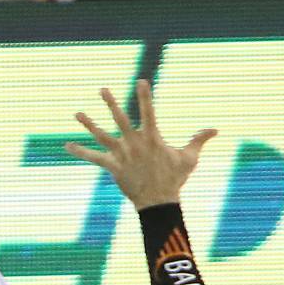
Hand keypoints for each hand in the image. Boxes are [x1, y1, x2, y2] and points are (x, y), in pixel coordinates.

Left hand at [65, 80, 217, 210]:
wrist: (159, 203)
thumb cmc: (175, 180)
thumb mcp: (190, 158)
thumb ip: (199, 140)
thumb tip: (216, 129)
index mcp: (152, 138)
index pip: (149, 112)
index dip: (145, 96)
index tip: (140, 81)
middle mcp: (135, 144)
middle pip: (120, 120)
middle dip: (112, 104)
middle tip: (103, 89)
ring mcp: (122, 155)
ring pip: (102, 136)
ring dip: (89, 124)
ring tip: (77, 113)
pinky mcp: (113, 167)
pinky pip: (94, 158)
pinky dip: (80, 151)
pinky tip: (66, 145)